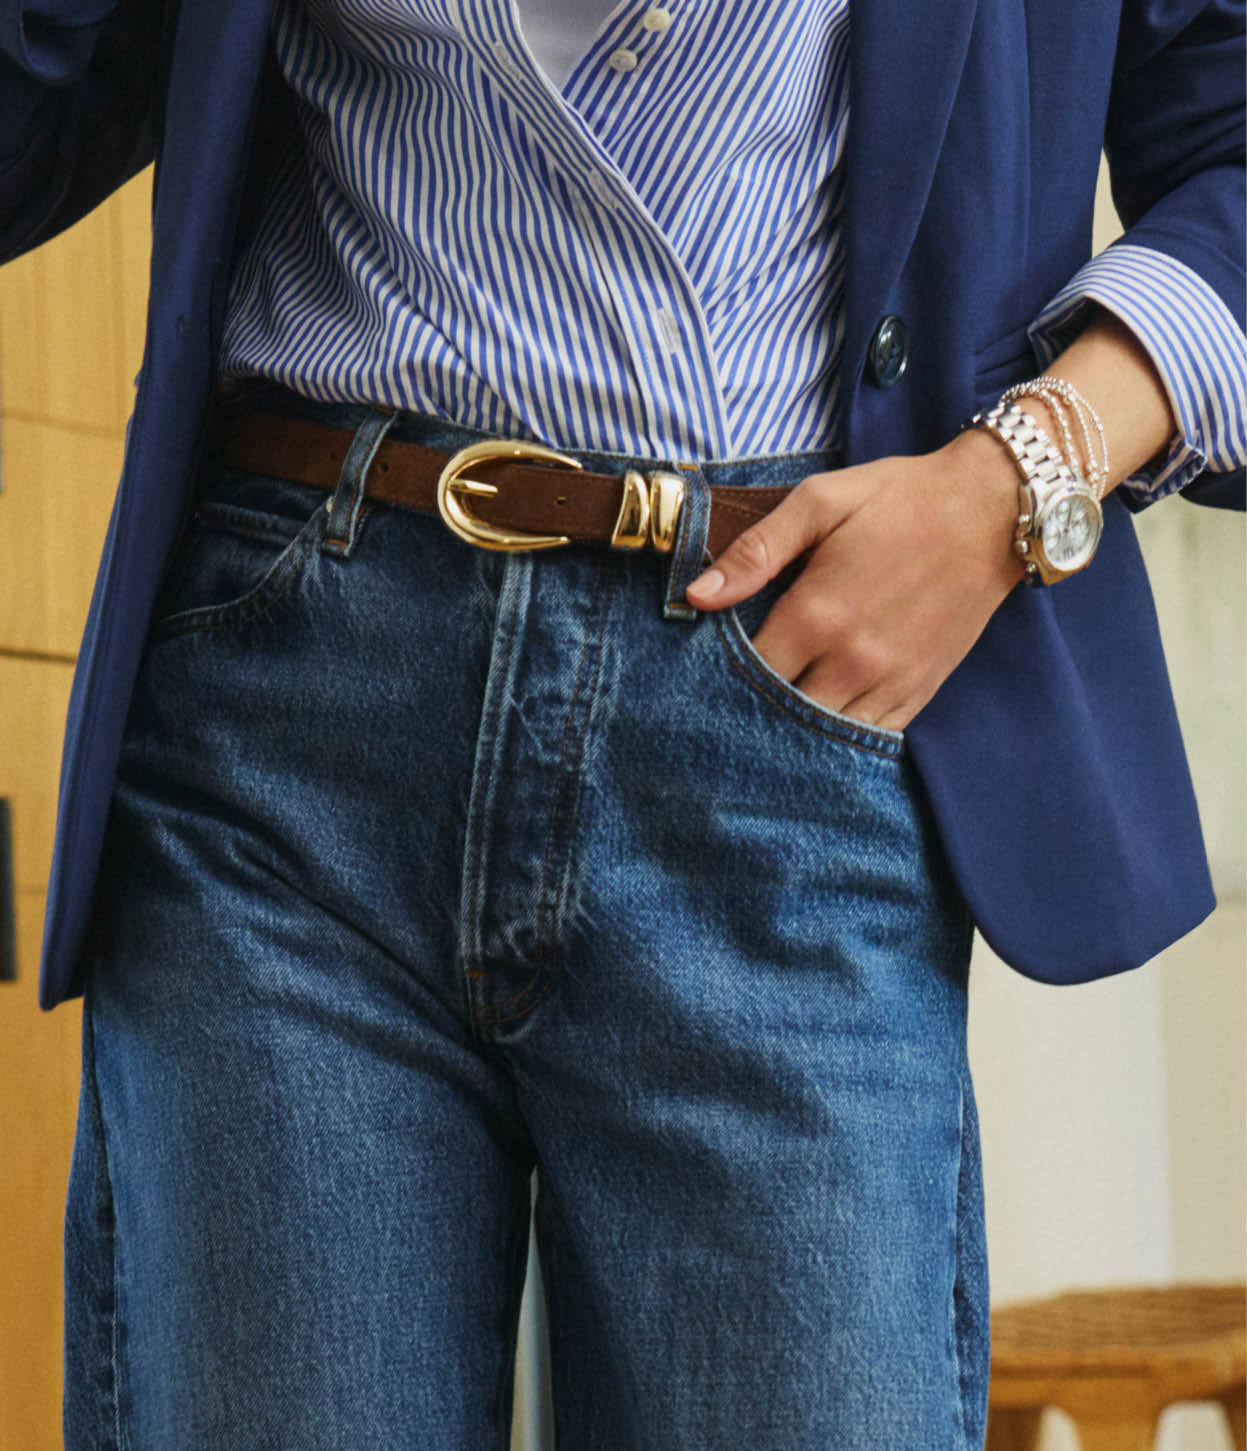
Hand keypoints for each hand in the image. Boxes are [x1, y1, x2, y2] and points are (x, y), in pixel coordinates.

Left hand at [684, 427, 1026, 731]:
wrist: (992, 510)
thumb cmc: (900, 499)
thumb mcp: (820, 502)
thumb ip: (755, 551)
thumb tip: (696, 595)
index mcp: (817, 614)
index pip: (748, 672)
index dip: (720, 675)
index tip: (704, 670)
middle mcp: (851, 659)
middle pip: (780, 712)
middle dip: (752, 708)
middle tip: (726, 704)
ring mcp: (889, 680)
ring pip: (823, 735)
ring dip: (794, 730)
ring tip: (769, 719)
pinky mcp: (920, 690)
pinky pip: (870, 737)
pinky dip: (841, 738)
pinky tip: (818, 728)